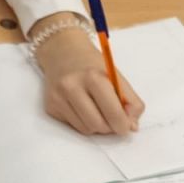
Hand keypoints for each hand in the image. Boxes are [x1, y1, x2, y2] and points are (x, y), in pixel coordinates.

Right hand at [33, 17, 143, 136]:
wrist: (63, 53)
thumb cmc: (94, 66)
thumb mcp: (117, 77)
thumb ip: (131, 101)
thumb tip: (132, 126)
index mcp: (94, 77)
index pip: (113, 112)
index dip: (123, 125)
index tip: (127, 127)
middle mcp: (72, 87)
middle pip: (98, 125)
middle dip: (111, 127)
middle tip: (115, 120)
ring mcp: (58, 97)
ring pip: (86, 129)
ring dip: (98, 126)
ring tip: (99, 111)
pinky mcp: (50, 106)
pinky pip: (74, 126)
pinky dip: (84, 122)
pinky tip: (84, 108)